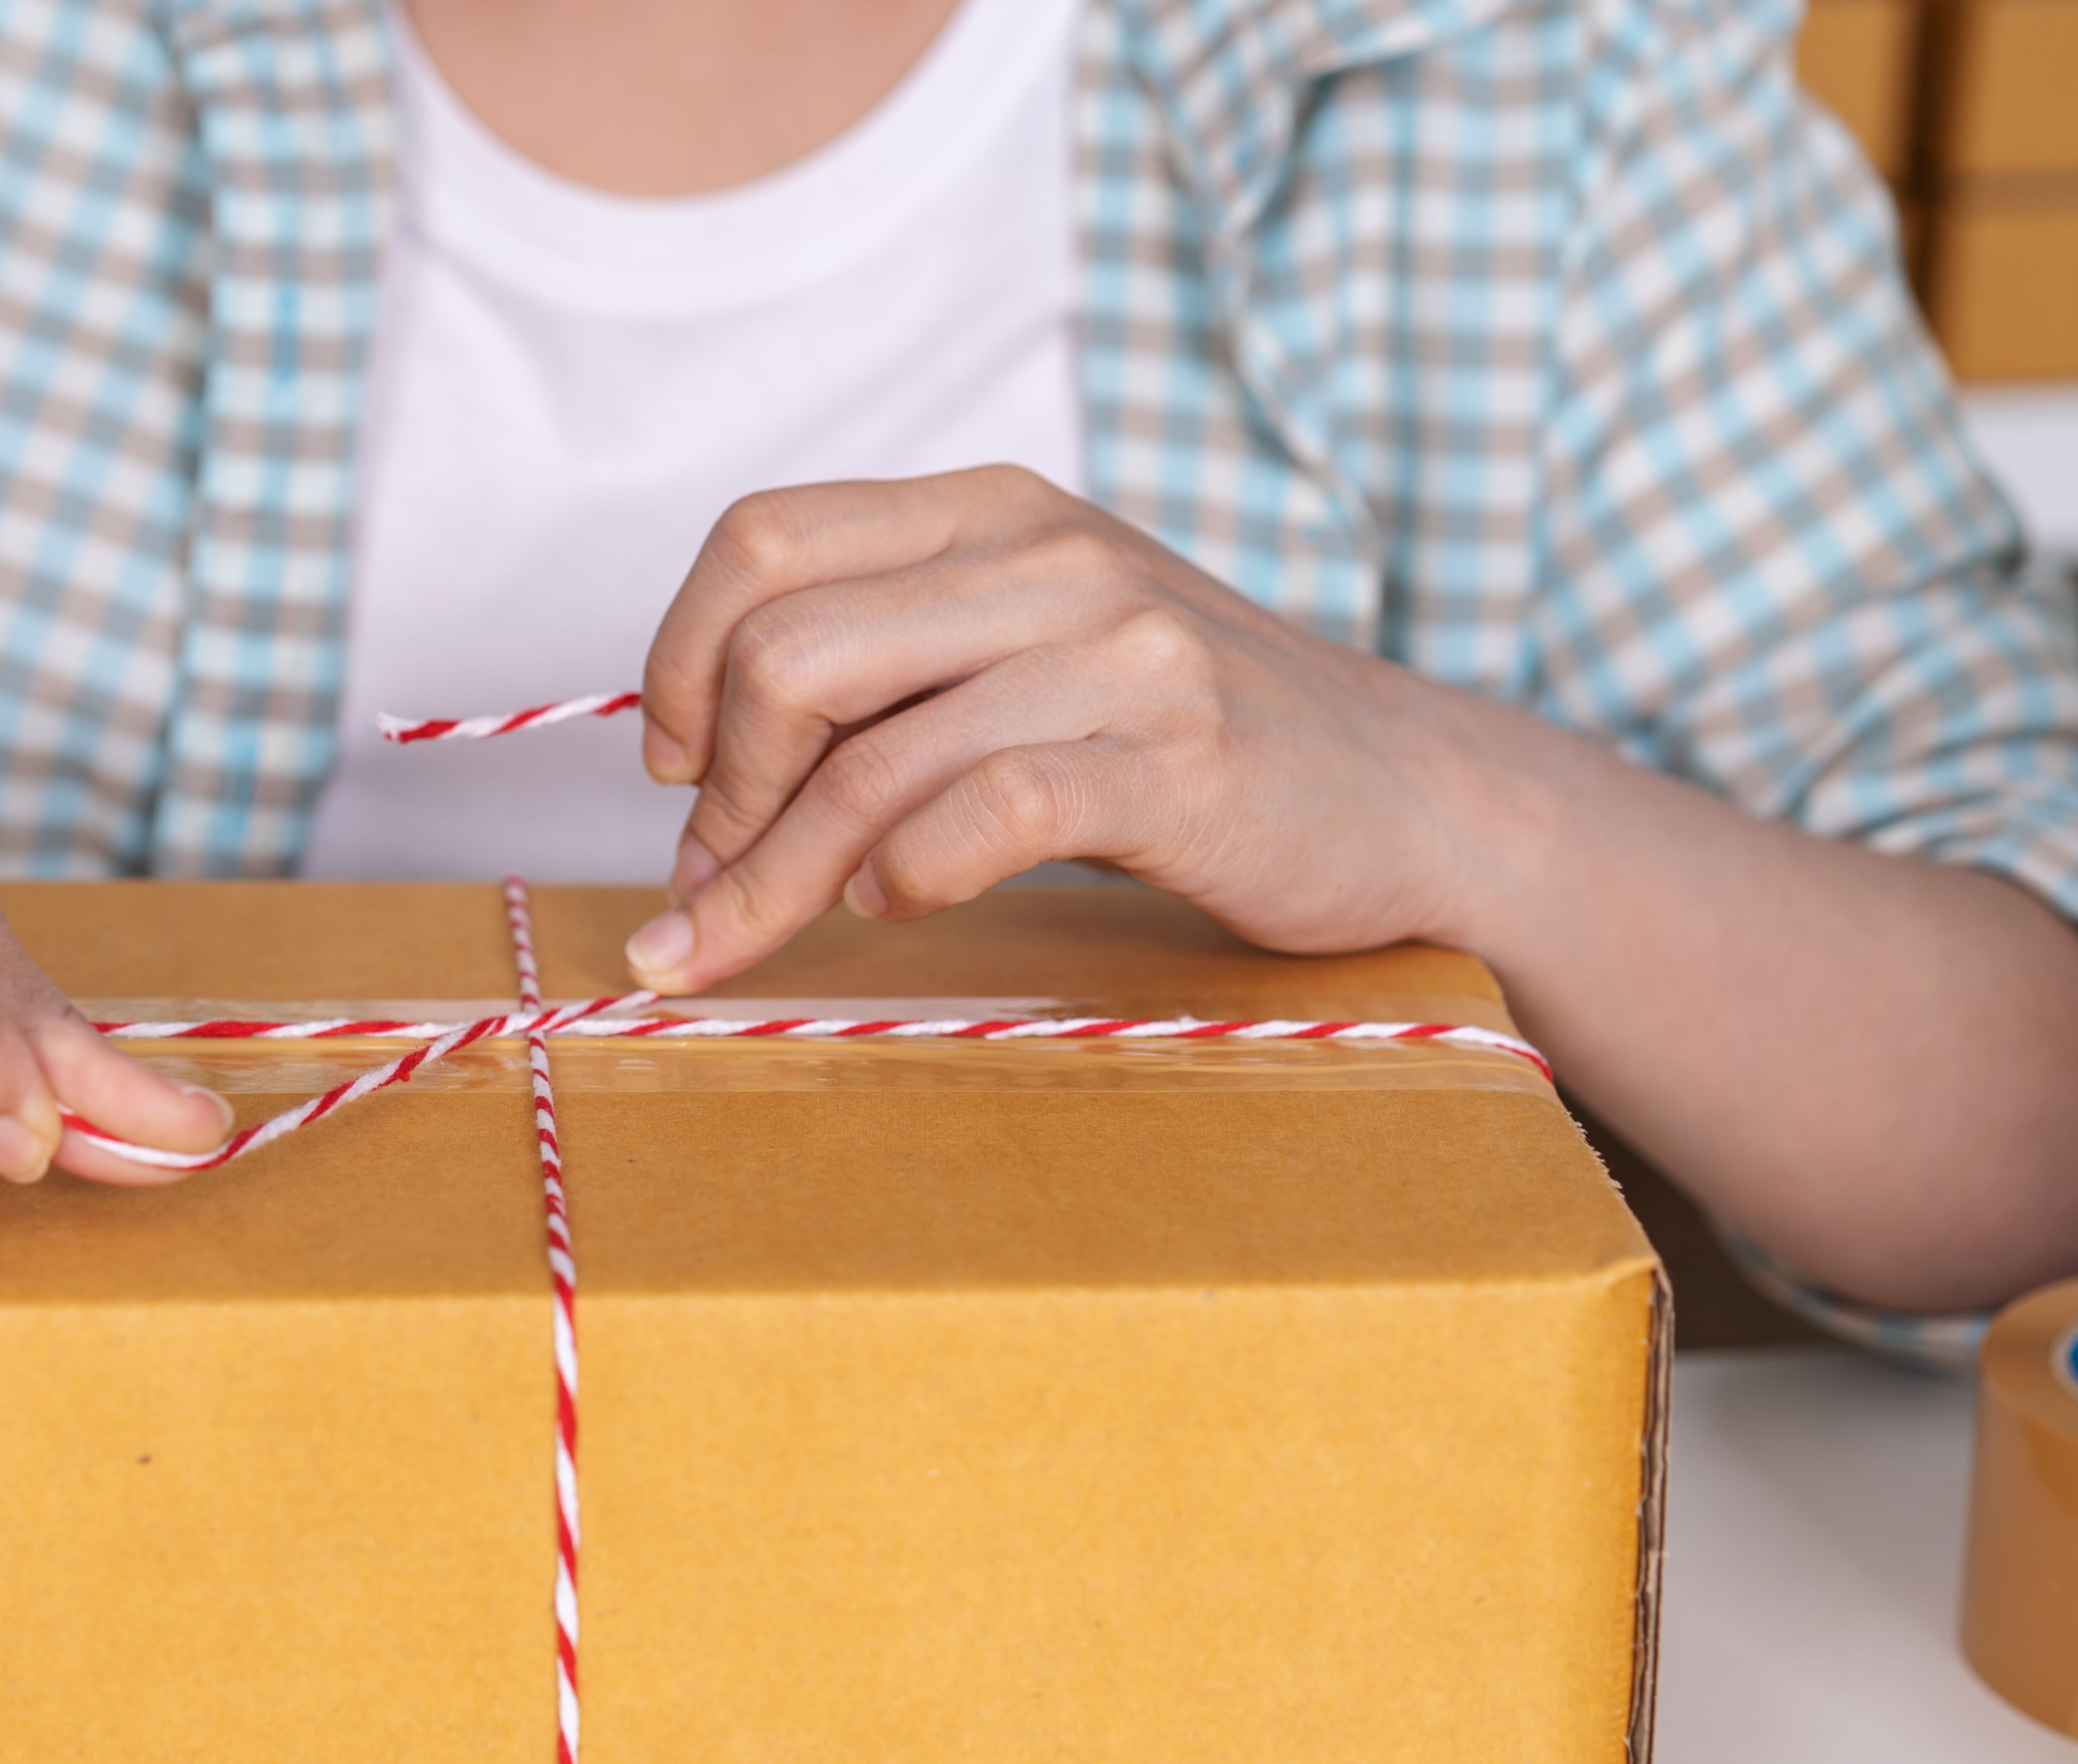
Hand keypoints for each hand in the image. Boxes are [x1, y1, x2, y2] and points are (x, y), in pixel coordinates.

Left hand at [621, 466, 1490, 990]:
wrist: (1401, 792)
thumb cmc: (1177, 740)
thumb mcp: (1019, 655)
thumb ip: (883, 677)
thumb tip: (696, 779)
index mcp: (987, 512)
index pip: (762, 542)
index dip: (679, 662)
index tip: (676, 768)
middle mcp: (1045, 554)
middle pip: (787, 655)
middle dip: (718, 796)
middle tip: (715, 882)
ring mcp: (1117, 651)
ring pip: (866, 758)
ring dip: (776, 875)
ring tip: (753, 937)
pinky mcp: (1174, 761)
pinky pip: (980, 817)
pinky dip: (906, 879)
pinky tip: (900, 906)